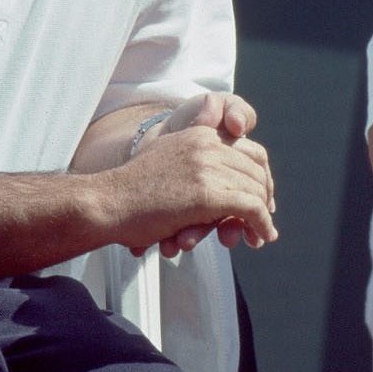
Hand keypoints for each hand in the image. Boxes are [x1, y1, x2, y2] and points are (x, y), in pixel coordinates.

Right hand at [118, 92, 276, 257]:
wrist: (108, 201)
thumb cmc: (131, 190)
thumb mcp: (165, 157)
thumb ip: (192, 157)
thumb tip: (213, 176)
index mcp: (199, 134)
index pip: (249, 148)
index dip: (260, 173)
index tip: (260, 195)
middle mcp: (207, 145)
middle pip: (257, 168)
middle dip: (264, 195)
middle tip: (264, 218)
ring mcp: (208, 167)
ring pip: (256, 189)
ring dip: (262, 215)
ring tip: (262, 234)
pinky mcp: (208, 194)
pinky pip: (250, 208)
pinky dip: (261, 225)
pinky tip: (261, 237)